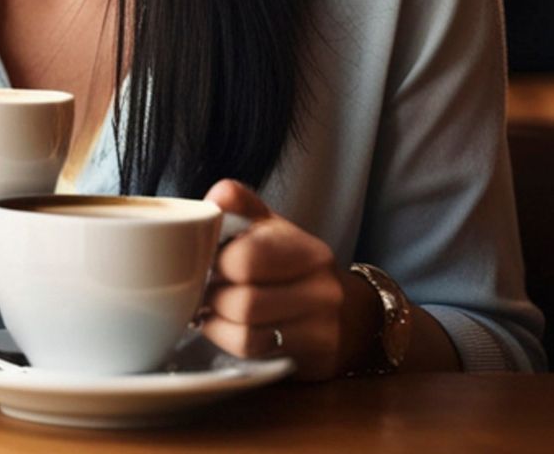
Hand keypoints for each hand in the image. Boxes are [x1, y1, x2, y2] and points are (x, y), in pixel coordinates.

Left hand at [200, 179, 348, 379]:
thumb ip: (242, 205)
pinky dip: (227, 340)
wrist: (350, 316)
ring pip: (246, 333)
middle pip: (243, 302)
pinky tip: (225, 327)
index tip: (205, 261)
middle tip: (203, 289)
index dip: (214, 263)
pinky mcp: (314, 357)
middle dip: (211, 297)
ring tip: (212, 308)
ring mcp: (322, 328)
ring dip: (215, 322)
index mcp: (306, 250)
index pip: (246, 259)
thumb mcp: (271, 229)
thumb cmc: (292, 267)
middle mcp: (322, 289)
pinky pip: (254, 353)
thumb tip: (218, 195)